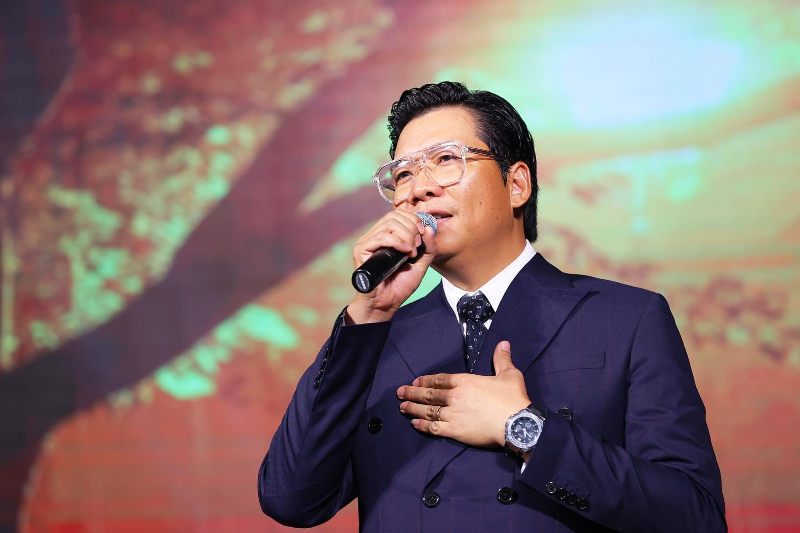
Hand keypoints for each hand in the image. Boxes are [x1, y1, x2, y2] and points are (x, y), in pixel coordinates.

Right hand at [346, 210, 436, 323]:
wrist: (386, 304)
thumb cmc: (400, 286)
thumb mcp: (420, 264)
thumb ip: (427, 247)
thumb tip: (430, 228)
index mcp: (386, 236)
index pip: (398, 214)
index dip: (414, 219)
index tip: (423, 234)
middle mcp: (374, 236)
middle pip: (394, 216)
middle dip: (412, 228)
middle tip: (417, 246)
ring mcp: (367, 242)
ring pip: (389, 224)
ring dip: (407, 235)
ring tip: (411, 252)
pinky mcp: (361, 251)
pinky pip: (381, 237)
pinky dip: (397, 241)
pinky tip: (405, 252)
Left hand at [397, 340, 529, 447]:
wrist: (517, 423)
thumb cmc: (513, 399)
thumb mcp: (509, 375)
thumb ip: (502, 359)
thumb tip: (503, 343)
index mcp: (465, 381)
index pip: (440, 379)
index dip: (426, 380)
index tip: (416, 381)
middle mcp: (455, 396)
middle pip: (429, 394)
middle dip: (413, 392)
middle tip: (399, 392)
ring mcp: (453, 414)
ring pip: (428, 410)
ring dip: (413, 408)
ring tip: (402, 407)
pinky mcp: (455, 431)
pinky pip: (434, 427)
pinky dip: (423, 425)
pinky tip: (414, 424)